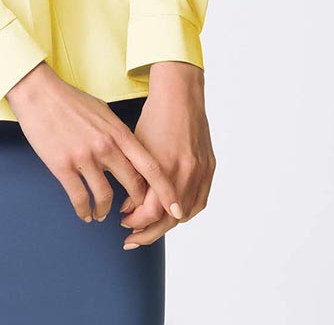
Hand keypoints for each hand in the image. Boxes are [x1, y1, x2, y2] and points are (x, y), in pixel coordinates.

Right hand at [5, 62, 185, 224]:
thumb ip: (118, 134)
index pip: (151, 166)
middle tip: (135, 215)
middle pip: (132, 186)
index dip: (166, 190)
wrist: (39, 93)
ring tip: (100, 214)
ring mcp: (84, 157)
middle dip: (137, 206)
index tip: (175, 207)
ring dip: (104, 210)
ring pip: (105, 197)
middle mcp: (106, 146)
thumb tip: (128, 154)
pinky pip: (79, 198)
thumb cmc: (70, 100)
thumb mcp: (103, 112)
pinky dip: (84, 210)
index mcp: (118, 132)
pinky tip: (84, 213)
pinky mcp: (62, 166)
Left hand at [117, 62, 215, 248]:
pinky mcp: (209, 168)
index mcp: (164, 166)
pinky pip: (199, 201)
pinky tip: (172, 216)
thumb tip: (129, 208)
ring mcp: (200, 171)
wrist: (180, 95)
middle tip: (132, 238)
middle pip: (168, 219)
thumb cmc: (154, 117)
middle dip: (148, 232)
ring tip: (149, 229)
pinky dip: (185, 212)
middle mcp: (185, 172)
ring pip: (185, 214)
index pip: (151, 211)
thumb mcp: (136, 147)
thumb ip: (135, 179)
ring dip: (166, 226)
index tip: (124, 222)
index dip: (136, 222)